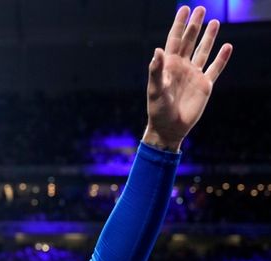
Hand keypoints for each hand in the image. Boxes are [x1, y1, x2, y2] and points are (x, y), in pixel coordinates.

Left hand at [143, 6, 231, 151]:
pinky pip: (215, 68)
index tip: (184, 9)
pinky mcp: (205, 85)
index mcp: (168, 65)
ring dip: (208, 37)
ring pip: (203, 51)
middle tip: (200, 9)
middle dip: (194, 25)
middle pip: (189, 41)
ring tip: (214, 22)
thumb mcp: (154, 90)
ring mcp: (194, 75)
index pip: (174, 40)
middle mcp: (182, 67)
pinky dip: (221, 58)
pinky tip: (227, 46)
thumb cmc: (157, 110)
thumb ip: (155, 70)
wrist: (169, 128)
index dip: (179, 24)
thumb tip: (157, 50)